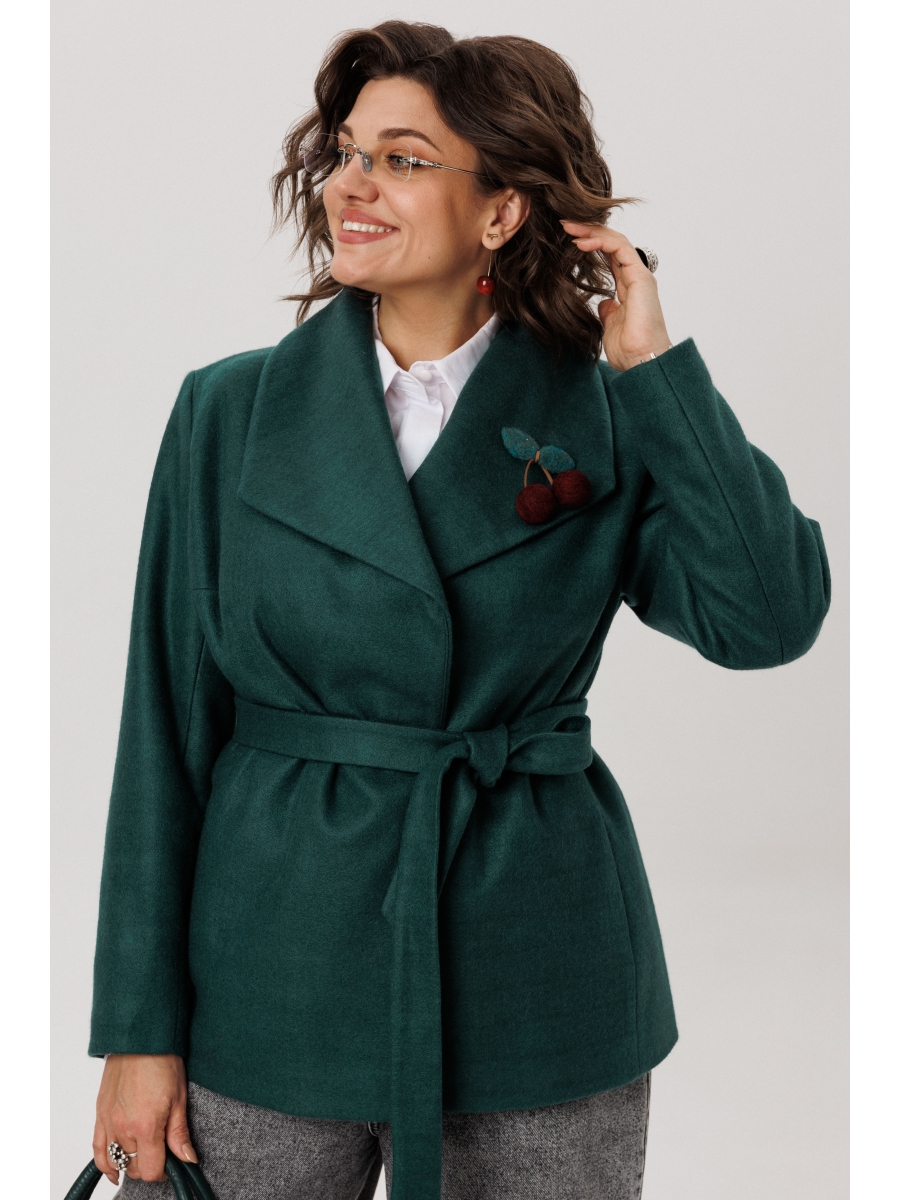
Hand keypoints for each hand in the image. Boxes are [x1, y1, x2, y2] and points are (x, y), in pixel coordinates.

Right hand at [93, 1053, 197, 1184]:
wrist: (140, 1038)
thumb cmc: (162, 1061)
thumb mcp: (179, 1097)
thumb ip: (179, 1133)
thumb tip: (187, 1159)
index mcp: (145, 1125)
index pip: (150, 1170)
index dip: (163, 1171)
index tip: (171, 1163)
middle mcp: (123, 1127)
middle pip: (133, 1167)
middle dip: (148, 1164)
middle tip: (161, 1152)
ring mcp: (108, 1121)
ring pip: (115, 1161)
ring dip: (130, 1162)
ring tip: (143, 1154)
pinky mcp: (99, 1114)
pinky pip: (97, 1149)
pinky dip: (105, 1164)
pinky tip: (115, 1170)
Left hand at [561, 221, 671, 370]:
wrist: (642, 362)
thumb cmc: (629, 351)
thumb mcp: (611, 327)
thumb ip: (608, 312)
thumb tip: (604, 304)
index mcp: (629, 288)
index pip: (609, 256)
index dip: (590, 244)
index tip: (568, 239)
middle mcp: (636, 278)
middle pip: (612, 244)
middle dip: (589, 231)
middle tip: (565, 224)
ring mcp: (640, 276)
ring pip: (616, 241)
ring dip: (592, 231)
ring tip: (570, 227)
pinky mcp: (641, 278)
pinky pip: (620, 249)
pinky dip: (600, 241)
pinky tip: (582, 243)